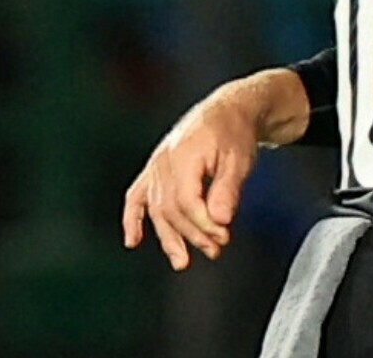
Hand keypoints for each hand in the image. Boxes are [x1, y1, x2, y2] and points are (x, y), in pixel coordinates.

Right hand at [121, 88, 260, 269]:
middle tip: (215, 249)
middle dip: (192, 234)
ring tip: (183, 261)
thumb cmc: (235, 133)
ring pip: (155, 209)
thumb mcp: (240, 159)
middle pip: (171, 209)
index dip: (203, 223)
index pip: (187, 201)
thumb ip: (228, 190)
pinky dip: (133, 219)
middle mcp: (164, 161)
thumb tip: (220, 221)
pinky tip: (133, 240)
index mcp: (185, 155)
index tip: (223, 236)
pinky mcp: (154, 169)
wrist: (227, 111)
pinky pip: (137, 196)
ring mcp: (156, 165)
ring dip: (169, 237)